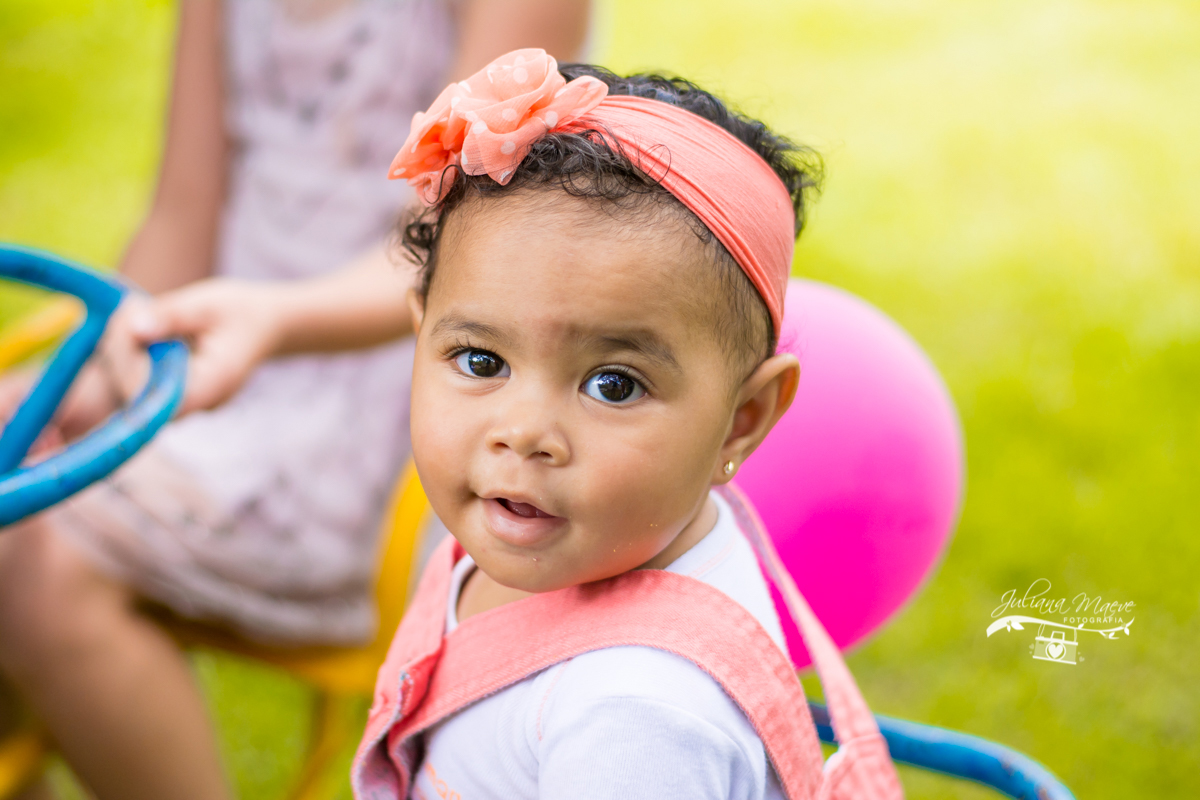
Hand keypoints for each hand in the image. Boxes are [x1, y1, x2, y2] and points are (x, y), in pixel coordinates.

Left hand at [117, 278, 283, 414]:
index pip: (157, 394)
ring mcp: (189, 404)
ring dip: (125, 352)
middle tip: (131, 308)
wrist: (268, 326)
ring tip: (139, 313)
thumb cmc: (243, 312)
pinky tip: (144, 328)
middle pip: (141, 394)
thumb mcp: (208, 304)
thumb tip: (133, 326)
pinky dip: (135, 356)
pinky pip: (144, 384)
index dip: (130, 364)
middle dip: (124, 351)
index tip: (129, 323)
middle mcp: (200, 403)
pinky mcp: (178, 395)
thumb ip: (171, 315)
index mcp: (213, 384)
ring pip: (137, 390)